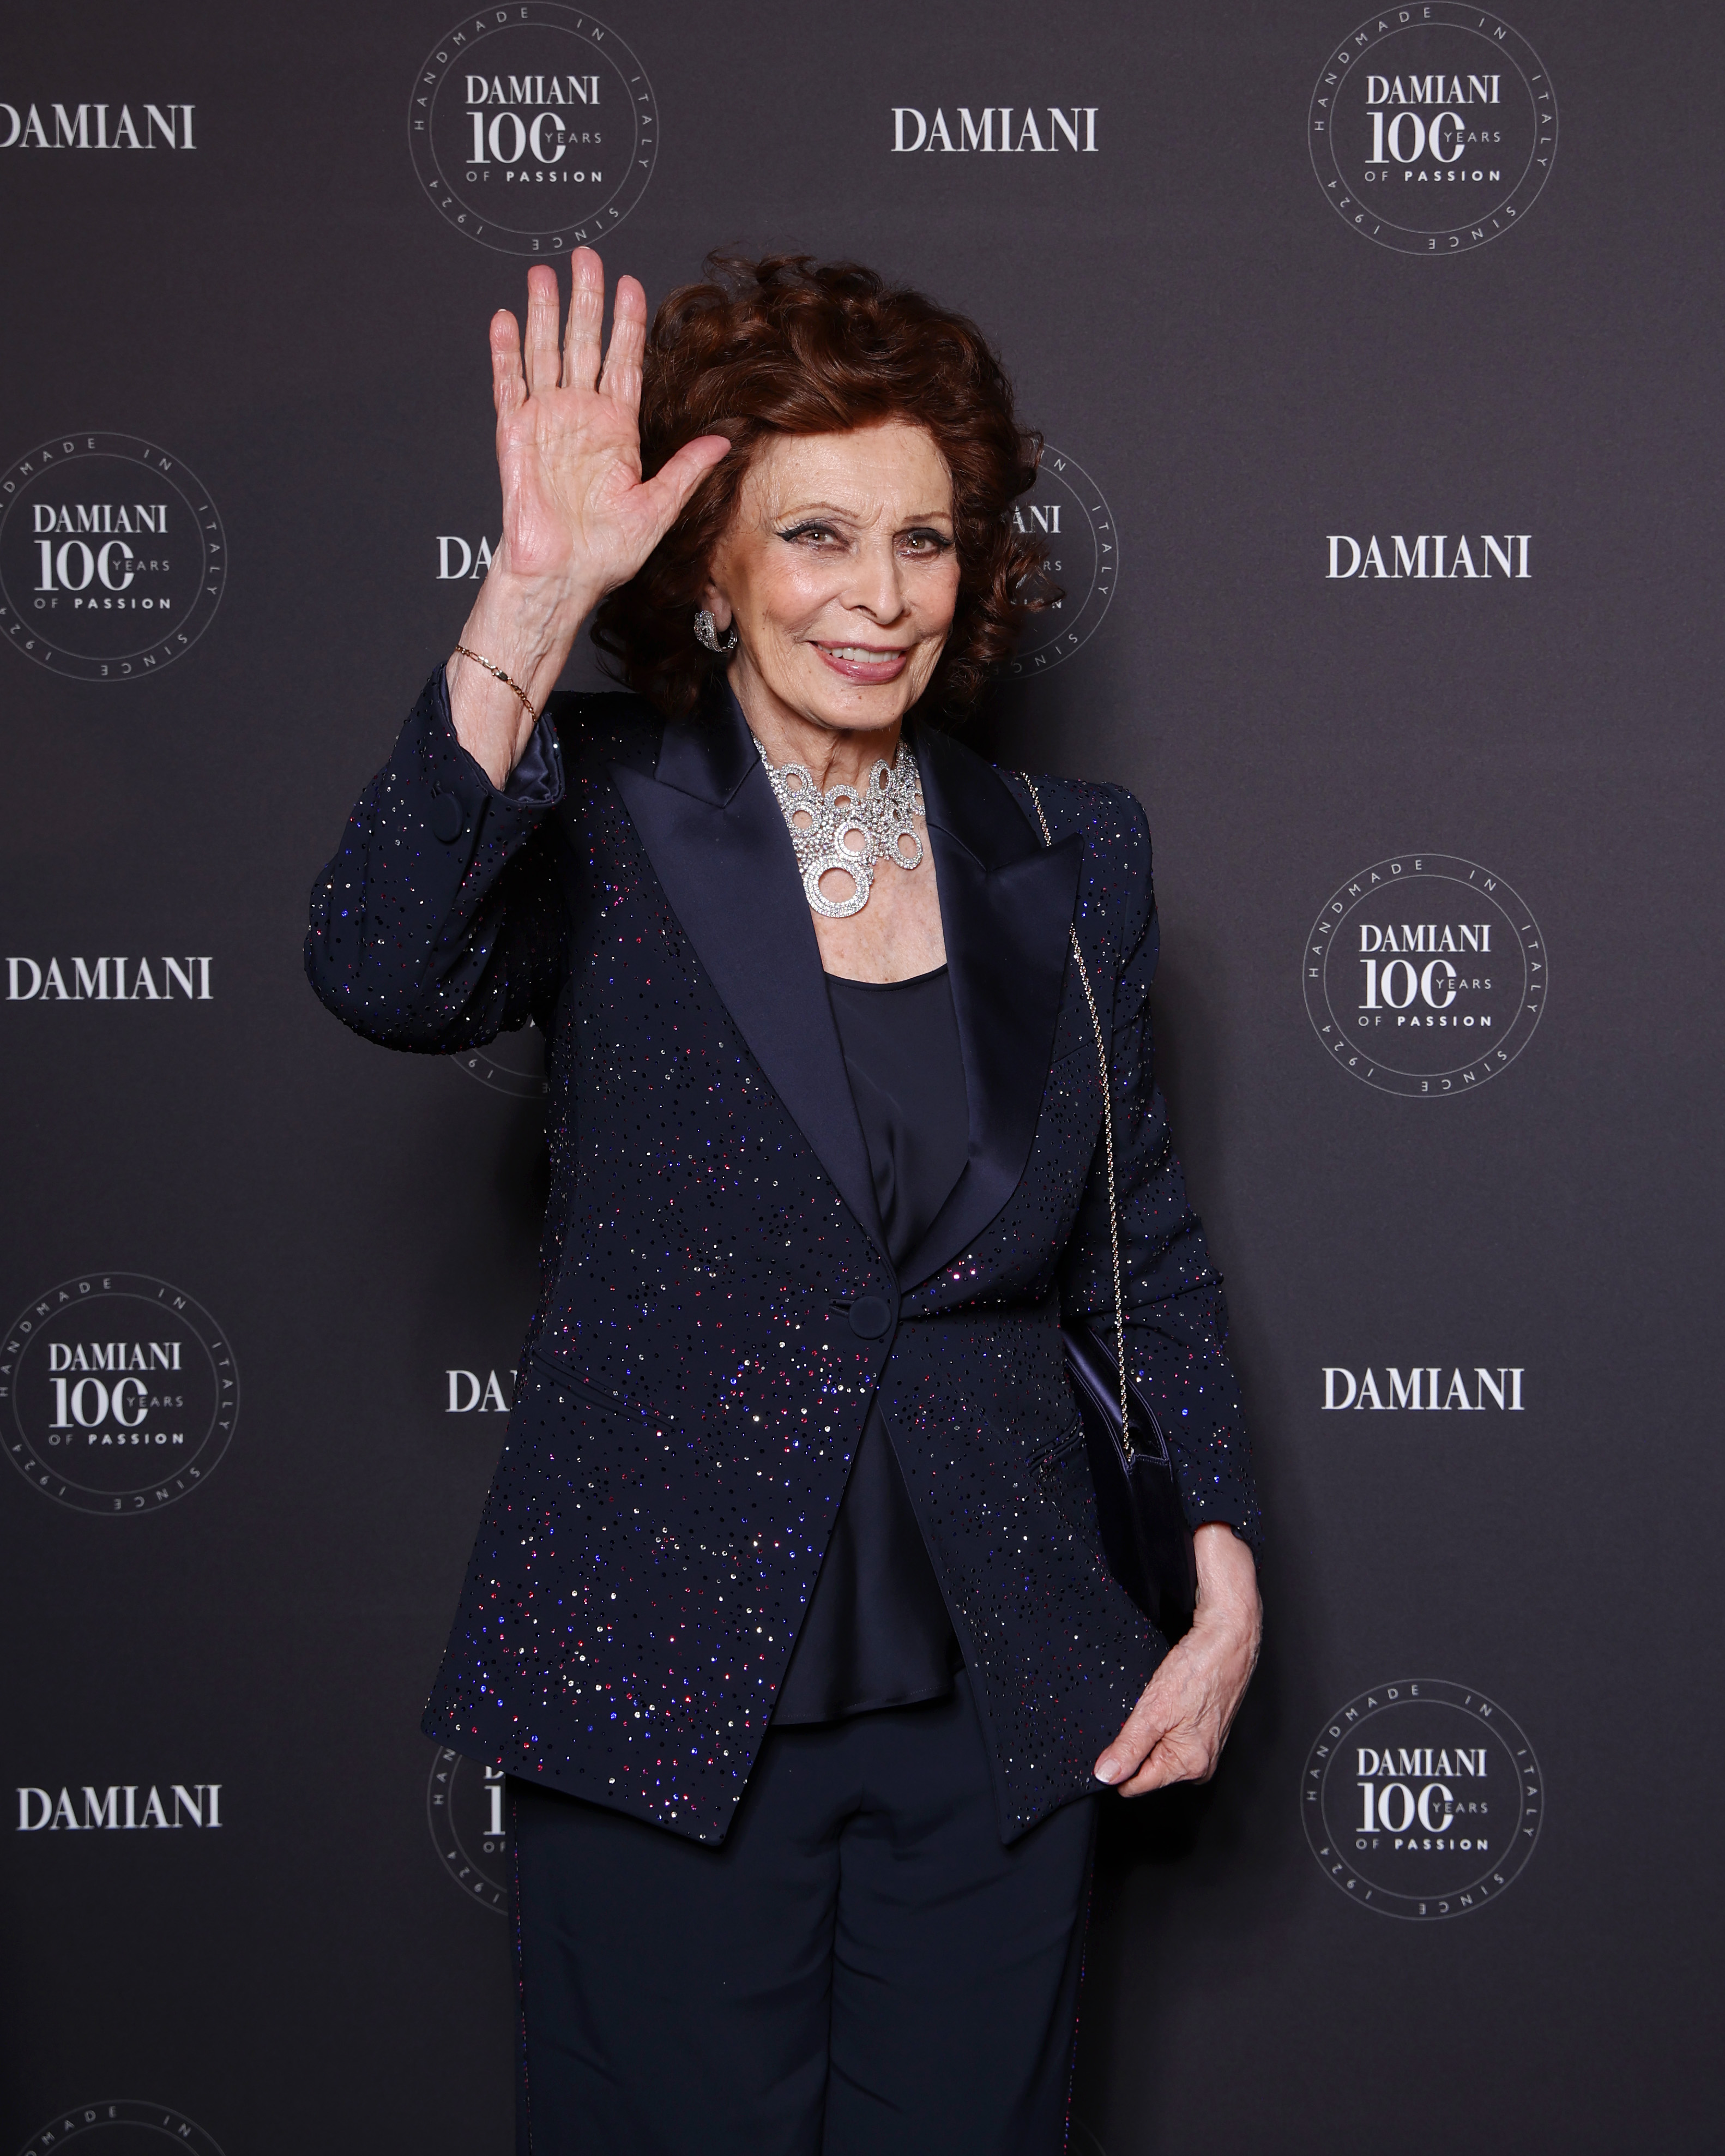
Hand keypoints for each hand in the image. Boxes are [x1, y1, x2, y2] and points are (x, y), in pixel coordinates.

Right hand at [448, 250, 730, 785]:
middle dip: (584, 300)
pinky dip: (506, 352)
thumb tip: (726, 442)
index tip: (631, 284)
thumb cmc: (607, 554)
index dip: (626, 323)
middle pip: (582, 344)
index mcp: (616, 431)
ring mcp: (546, 422)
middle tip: (587, 257)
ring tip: (545, 272)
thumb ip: (687, 469)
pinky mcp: (515, 435)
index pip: (622, 363)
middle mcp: (580, 419)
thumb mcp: (660, 508)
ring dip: (543, 312)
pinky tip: (507, 318)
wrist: (565, 578)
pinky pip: (509, 385)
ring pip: (544, 353)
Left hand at [1094, 1523, 1261, 1794]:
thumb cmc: (1200, 1669)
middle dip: (1135, 1743)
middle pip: (1147, 1767)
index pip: (1136, 1785)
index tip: (1112, 1739)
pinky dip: (1161, 1718)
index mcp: (1190, 1767)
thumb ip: (1128, 1746)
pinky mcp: (1204, 1728)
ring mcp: (1204, 1746)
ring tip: (1157, 1701)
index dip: (1117, 1765)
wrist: (1228, 1636)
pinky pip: (1170, 1733)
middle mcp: (1200, 1764)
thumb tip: (1106, 1775)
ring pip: (1158, 1747)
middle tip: (1142, 1711)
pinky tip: (1166, 1697)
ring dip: (1149, 1728)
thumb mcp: (1154, 1710)